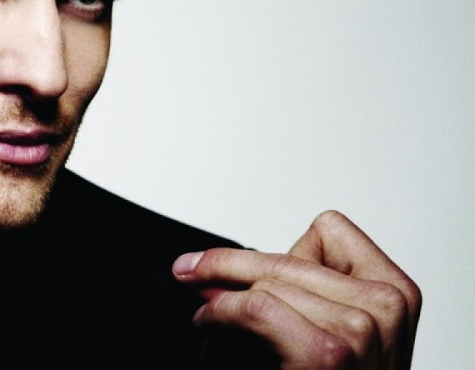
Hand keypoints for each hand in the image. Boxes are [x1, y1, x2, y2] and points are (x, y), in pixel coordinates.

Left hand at [173, 210, 420, 368]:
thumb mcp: (324, 326)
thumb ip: (291, 290)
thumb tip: (218, 268)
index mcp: (396, 293)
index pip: (328, 231)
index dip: (281, 252)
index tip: (248, 272)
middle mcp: (389, 307)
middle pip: (288, 256)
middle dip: (229, 267)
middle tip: (188, 272)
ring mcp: (364, 330)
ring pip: (267, 282)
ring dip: (223, 297)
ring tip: (208, 318)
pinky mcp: (328, 353)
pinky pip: (254, 308)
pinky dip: (219, 313)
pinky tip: (207, 325)